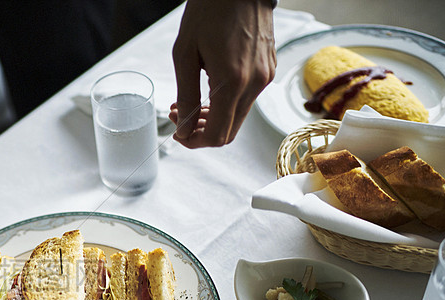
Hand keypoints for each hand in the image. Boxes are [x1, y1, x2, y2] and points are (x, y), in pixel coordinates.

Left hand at [169, 0, 275, 147]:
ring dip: (211, 117)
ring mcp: (264, 77)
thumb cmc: (209, 12)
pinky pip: (246, 100)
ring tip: (188, 102)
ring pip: (237, 117)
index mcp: (233, 82)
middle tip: (178, 115)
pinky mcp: (267, 70)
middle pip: (229, 131)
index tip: (177, 133)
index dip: (193, 141)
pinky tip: (207, 88)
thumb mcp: (185, 54)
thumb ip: (185, 96)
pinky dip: (225, 103)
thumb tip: (183, 129)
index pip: (217, 135)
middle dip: (200, 131)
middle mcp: (254, 84)